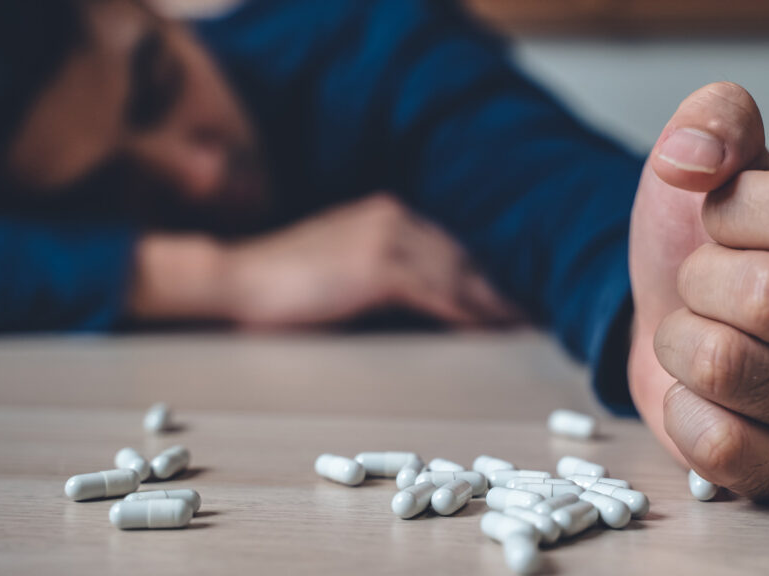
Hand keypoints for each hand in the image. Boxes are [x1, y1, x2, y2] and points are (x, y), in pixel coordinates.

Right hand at [224, 192, 518, 326]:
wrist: (239, 277)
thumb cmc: (287, 284)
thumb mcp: (346, 271)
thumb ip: (386, 276)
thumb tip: (427, 302)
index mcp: (387, 215)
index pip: (449, 248)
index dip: (483, 276)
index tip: (512, 299)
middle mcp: (394, 218)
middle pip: (462, 258)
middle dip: (497, 289)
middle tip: (530, 315)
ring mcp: (388, 237)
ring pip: (457, 274)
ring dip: (492, 303)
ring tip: (520, 326)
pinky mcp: (379, 264)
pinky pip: (437, 292)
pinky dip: (467, 312)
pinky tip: (488, 329)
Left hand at [628, 82, 768, 499]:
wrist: (671, 316)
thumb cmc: (708, 241)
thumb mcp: (712, 158)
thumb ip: (713, 120)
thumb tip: (693, 155)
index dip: (738, 208)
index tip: (720, 215)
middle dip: (700, 279)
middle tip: (706, 285)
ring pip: (730, 367)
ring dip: (681, 340)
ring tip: (701, 333)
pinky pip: (719, 442)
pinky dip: (680, 407)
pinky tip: (700, 392)